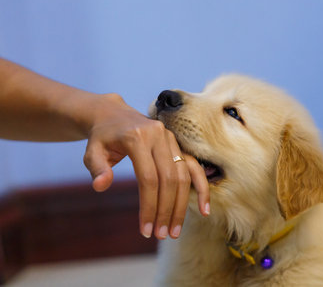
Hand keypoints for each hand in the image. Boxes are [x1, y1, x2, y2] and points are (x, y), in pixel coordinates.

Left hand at [83, 94, 208, 239]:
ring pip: (183, 176)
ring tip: (175, 230)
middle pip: (169, 179)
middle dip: (166, 210)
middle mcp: (159, 136)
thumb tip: (101, 186)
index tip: (145, 230)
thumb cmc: (102, 137)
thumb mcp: (92, 150)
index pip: (148, 178)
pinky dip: (201, 188)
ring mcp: (172, 140)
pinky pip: (194, 167)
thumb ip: (97, 167)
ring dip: (181, 206)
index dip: (149, 206)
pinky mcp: (179, 145)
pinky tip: (204, 209)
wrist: (115, 115)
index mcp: (137, 137)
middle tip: (161, 235)